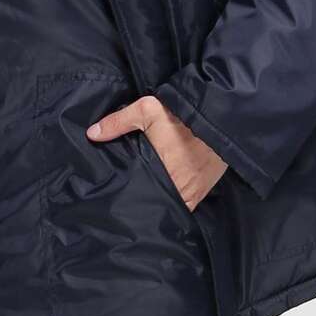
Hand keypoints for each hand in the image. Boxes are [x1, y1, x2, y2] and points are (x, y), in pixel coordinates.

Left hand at [86, 94, 226, 210]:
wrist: (222, 116)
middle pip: (158, 205)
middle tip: (130, 197)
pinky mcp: (207, 188)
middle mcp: (182, 192)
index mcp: (163, 177)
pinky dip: (179, 195)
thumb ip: (118, 122)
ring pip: (174, 204)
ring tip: (147, 193)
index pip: (144, 200)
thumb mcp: (148, 110)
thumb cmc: (183, 116)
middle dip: (145, 202)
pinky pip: (190, 199)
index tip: (119, 200)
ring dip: (163, 200)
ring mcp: (197, 192)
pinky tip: (169, 186)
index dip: (131, 202)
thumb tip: (92, 134)